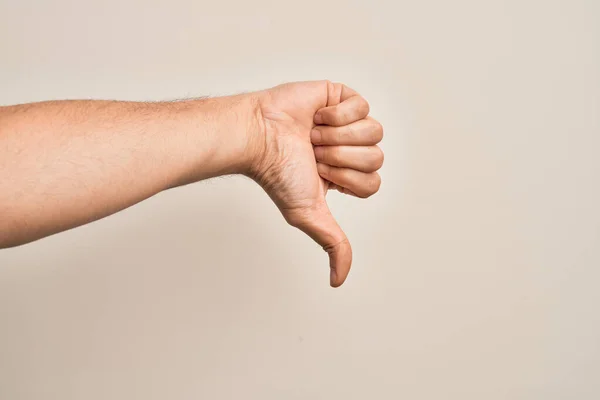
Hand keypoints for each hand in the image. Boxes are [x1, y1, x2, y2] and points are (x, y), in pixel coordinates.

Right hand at [248, 81, 383, 286]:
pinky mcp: (342, 97)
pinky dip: (337, 114)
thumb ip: (332, 245)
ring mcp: (347, 123)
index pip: (373, 183)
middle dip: (341, 158)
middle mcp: (349, 151)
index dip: (346, 180)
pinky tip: (316, 116)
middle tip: (314, 153)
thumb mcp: (308, 214)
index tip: (318, 174)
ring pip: (374, 131)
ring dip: (339, 136)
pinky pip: (362, 106)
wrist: (260, 134)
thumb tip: (338, 282)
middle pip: (376, 158)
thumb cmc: (278, 173)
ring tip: (313, 135)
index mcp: (345, 177)